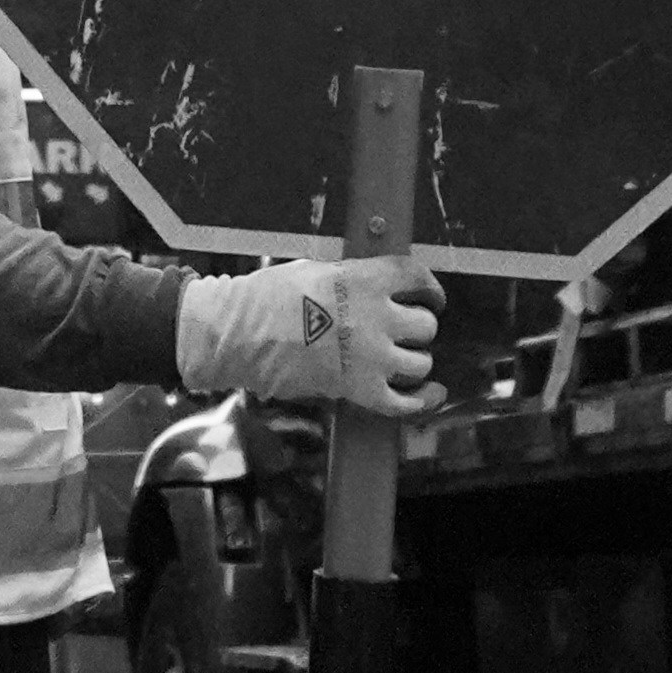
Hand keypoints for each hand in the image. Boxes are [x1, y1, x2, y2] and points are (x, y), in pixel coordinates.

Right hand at [175, 255, 442, 417]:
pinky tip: (431, 393)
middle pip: (425, 325)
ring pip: (421, 362)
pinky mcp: (360, 390)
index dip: (430, 288)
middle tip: (402, 332)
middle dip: (417, 328)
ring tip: (398, 360)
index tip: (432, 297)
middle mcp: (376, 317)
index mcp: (365, 280)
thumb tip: (374, 287)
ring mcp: (371, 357)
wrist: (239, 333)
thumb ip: (353, 280)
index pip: (417, 277)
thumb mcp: (317, 271)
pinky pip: (407, 401)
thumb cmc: (269, 297)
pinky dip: (423, 400)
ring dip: (414, 361)